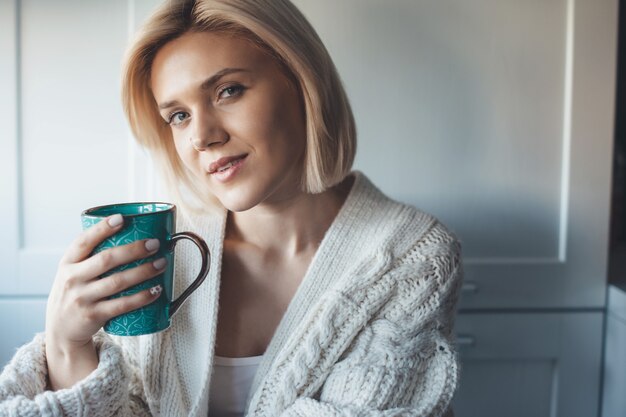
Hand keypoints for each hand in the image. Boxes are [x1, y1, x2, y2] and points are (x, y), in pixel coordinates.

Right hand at [44, 214, 165, 388]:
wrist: (60, 330)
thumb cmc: (75, 292)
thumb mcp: (73, 272)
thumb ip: (92, 257)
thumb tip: (133, 236)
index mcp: (67, 263)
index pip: (83, 242)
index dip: (102, 229)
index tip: (121, 218)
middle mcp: (72, 279)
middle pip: (106, 260)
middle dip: (133, 250)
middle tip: (154, 244)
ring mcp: (82, 298)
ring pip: (118, 282)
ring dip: (143, 271)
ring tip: (162, 263)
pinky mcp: (93, 315)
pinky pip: (122, 304)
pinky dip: (142, 297)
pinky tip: (157, 290)